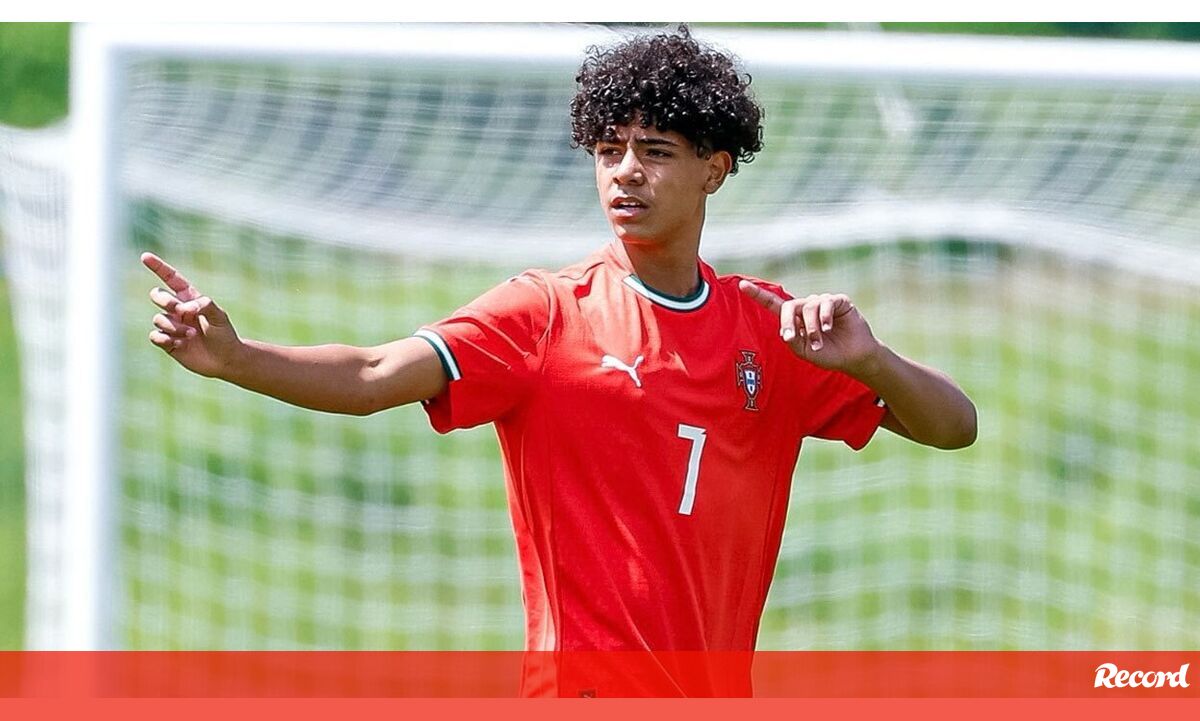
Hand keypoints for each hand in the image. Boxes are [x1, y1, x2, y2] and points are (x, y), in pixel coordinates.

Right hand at [142, 252, 240, 377]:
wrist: (225, 359)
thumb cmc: (224, 335)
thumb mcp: (219, 316)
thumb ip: (204, 305)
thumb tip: (183, 308)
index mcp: (189, 299)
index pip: (171, 279)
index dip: (158, 267)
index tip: (145, 256)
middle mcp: (177, 310)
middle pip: (157, 295)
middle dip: (164, 300)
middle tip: (181, 312)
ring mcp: (171, 326)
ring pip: (158, 318)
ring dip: (174, 327)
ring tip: (192, 335)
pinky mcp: (167, 342)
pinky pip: (155, 335)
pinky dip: (165, 338)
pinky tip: (180, 344)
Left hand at [739, 280, 882, 376]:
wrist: (854, 357)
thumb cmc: (828, 354)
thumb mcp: (804, 351)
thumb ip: (792, 340)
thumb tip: (785, 330)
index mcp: (795, 318)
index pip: (774, 303)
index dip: (758, 294)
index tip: (742, 285)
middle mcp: (807, 307)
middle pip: (789, 306)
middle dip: (788, 322)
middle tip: (791, 337)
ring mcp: (823, 302)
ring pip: (808, 307)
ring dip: (811, 328)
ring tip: (819, 342)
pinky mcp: (839, 301)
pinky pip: (826, 303)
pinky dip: (824, 317)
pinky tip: (828, 328)